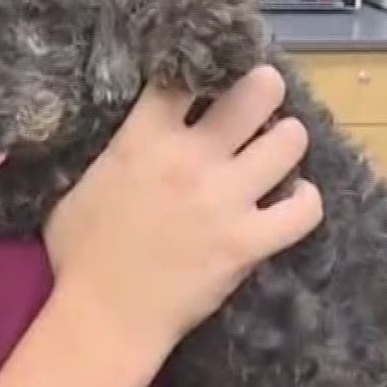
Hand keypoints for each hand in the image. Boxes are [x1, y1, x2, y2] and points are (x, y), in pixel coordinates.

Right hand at [43, 64, 322, 355]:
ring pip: (289, 141)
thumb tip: (135, 133)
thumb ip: (117, 150)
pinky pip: (303, 209)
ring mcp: (225, 199)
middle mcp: (192, 158)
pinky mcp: (248, 242)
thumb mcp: (81, 184)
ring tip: (278, 148)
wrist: (105, 318)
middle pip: (256, 91)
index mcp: (144, 138)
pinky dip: (305, 200)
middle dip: (265, 88)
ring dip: (287, 139)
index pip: (186, 75)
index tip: (213, 75)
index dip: (206, 67)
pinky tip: (294, 199)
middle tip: (261, 100)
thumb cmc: (81, 255)